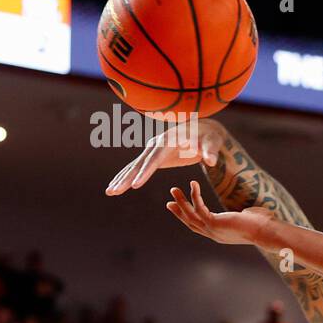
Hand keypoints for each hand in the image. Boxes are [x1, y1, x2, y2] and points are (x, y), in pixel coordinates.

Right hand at [105, 119, 225, 194]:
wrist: (204, 129)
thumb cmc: (209, 137)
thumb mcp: (212, 143)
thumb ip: (210, 152)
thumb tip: (211, 161)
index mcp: (169, 141)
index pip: (154, 159)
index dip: (145, 172)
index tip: (135, 185)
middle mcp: (156, 144)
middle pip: (139, 163)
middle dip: (126, 178)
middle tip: (114, 191)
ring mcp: (153, 149)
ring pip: (134, 166)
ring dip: (121, 179)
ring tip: (110, 192)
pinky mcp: (154, 156)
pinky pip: (138, 168)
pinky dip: (127, 177)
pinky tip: (117, 187)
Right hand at [166, 179, 273, 246]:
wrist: (266, 231)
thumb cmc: (263, 225)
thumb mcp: (248, 221)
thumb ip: (242, 217)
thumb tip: (246, 212)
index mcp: (221, 234)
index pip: (200, 226)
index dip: (188, 217)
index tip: (180, 209)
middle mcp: (214, 234)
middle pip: (191, 223)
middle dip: (179, 212)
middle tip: (169, 201)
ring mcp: (213, 230)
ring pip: (191, 215)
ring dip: (181, 202)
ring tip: (173, 189)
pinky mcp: (214, 223)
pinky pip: (199, 208)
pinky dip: (194, 195)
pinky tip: (192, 184)